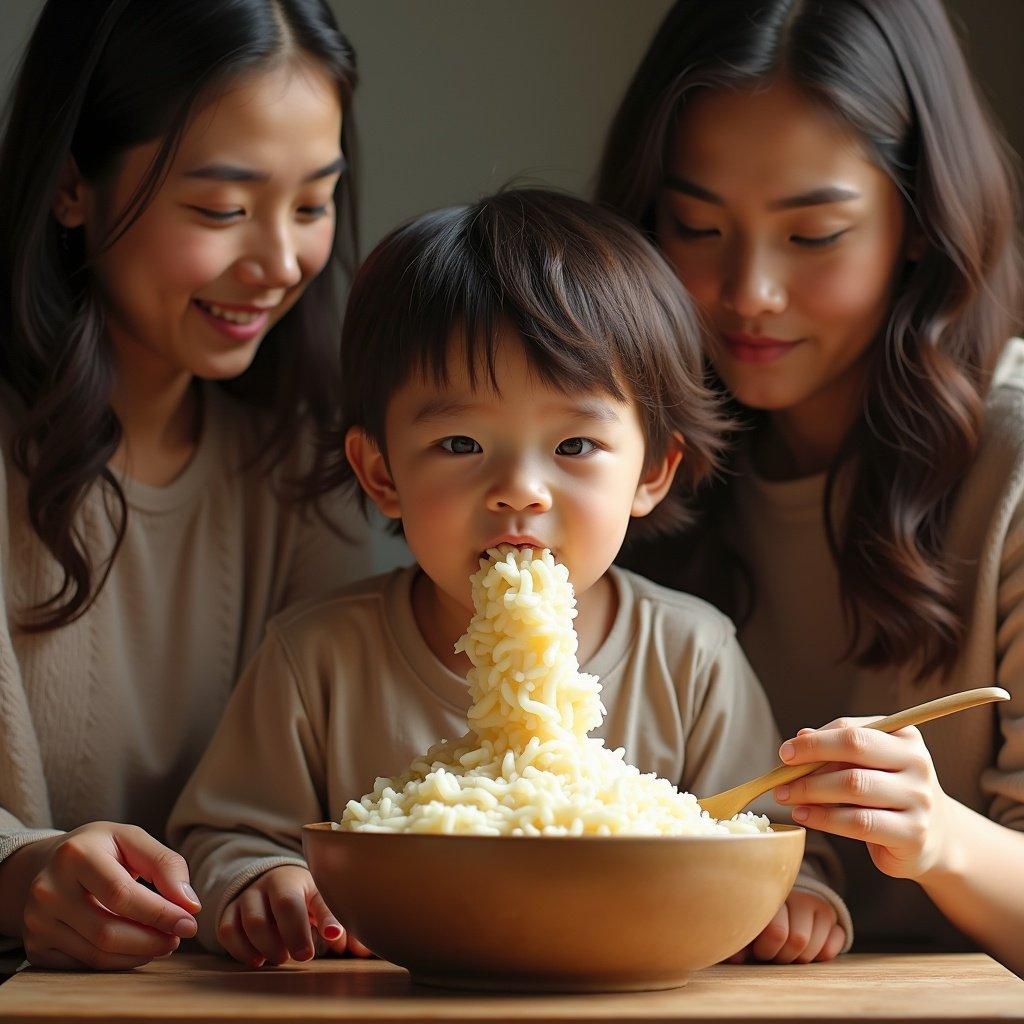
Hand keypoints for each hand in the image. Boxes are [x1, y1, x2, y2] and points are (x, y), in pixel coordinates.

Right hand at [1, 822, 200, 969]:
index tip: (189, 921)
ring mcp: (37, 921)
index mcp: (74, 855)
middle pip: (107, 931)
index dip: (159, 912)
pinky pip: (84, 964)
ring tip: (164, 942)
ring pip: (97, 953)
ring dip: (139, 953)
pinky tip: (137, 948)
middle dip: (152, 939)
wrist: (48, 863)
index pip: (121, 894)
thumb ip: (165, 865)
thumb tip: (189, 904)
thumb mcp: (132, 840)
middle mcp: (48, 890)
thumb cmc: (101, 849)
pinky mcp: (35, 946)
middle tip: (179, 936)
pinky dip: (118, 961)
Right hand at [217, 865, 371, 966]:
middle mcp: (272, 882)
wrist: (267, 883)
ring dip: (270, 946)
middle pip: (284, 905)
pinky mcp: (228, 912)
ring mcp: (248, 896)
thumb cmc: (302, 897)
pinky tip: (258, 959)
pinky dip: (242, 950)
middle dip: (296, 935)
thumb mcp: (322, 902)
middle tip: (305, 955)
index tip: (334, 937)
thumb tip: (366, 950)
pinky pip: (228, 931)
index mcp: (302, 877)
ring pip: (254, 921)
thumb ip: (341, 924)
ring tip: (281, 957)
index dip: (326, 918)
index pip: (317, 895)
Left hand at [726, 890, 844, 963]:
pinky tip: (807, 949)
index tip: (758, 951)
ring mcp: (819, 905)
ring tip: (787, 951)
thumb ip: (739, 942)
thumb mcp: (748, 929)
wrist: (784, 904)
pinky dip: (819, 956)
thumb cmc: (759, 923)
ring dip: (799, 959)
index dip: (766, 950)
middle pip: (798, 941)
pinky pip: (831, 949)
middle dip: (783, 957)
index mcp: (771, 896)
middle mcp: (798, 897)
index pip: (776, 932)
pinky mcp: (833, 917)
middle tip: (774, 955)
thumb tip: (735, 958)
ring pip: (814, 948)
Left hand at [773, 718, 952, 880]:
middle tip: (780, 772)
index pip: (852, 729)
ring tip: (785, 796)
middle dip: (811, 758)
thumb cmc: (889, 793)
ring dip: (810, 790)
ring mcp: (919, 799)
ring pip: (853, 786)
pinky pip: (858, 822)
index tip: (786, 752)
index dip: (814, 740)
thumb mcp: (868, 766)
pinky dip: (823, 818)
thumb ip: (837, 749)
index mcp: (906, 737)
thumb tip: (800, 736)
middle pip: (855, 749)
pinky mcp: (913, 834)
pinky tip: (803, 815)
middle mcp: (917, 763)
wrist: (936, 839)